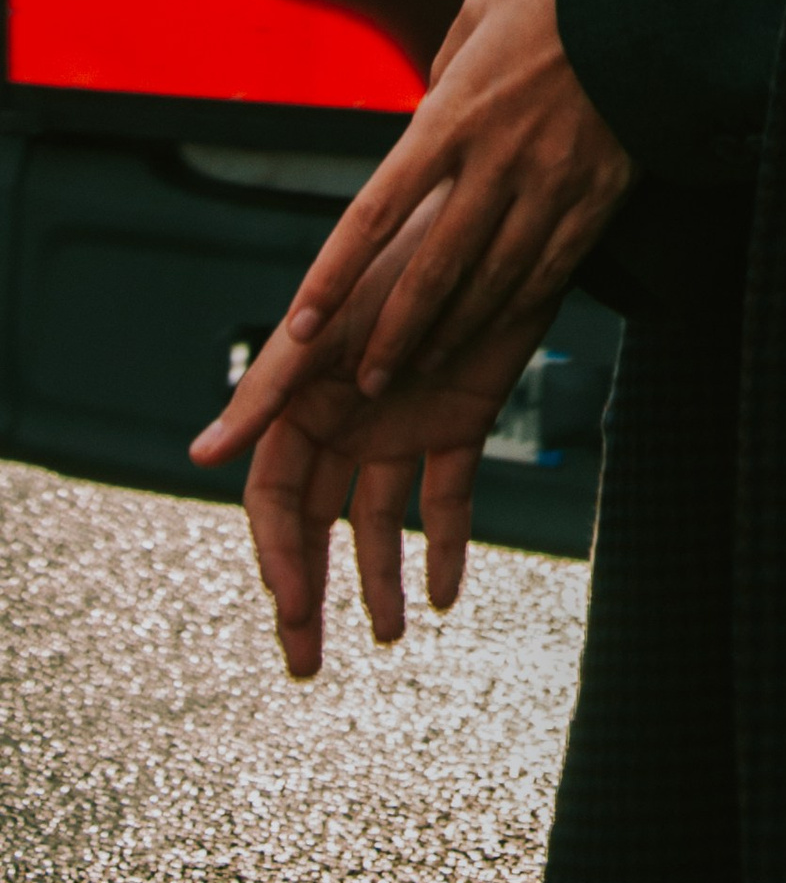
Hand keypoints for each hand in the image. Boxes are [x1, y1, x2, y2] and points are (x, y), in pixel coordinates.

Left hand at [195, 0, 629, 443]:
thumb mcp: (479, 11)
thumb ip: (443, 73)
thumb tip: (425, 113)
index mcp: (455, 111)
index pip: (377, 210)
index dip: (335, 275)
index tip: (302, 325)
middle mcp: (499, 156)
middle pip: (434, 267)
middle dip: (395, 332)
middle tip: (366, 378)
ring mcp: (553, 180)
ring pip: (493, 280)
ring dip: (452, 331)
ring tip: (422, 364)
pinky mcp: (600, 194)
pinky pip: (551, 268)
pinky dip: (515, 307)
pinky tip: (492, 327)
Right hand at [225, 202, 550, 674]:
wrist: (489, 217)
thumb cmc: (392, 257)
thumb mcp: (326, 327)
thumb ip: (268, 390)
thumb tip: (200, 456)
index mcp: (305, 403)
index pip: (278, 500)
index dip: (281, 556)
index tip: (293, 606)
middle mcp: (349, 421)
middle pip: (320, 525)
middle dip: (312, 595)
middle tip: (307, 664)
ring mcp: (403, 423)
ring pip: (381, 522)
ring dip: (381, 580)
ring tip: (391, 635)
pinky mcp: (460, 419)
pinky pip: (449, 497)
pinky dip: (450, 546)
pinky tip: (448, 593)